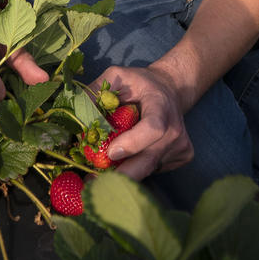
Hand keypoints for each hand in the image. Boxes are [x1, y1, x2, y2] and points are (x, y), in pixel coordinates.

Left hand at [92, 65, 193, 180]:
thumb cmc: (140, 83)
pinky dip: (137, 168)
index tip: (110, 152)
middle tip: (92, 182)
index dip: (132, 143)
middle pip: (149, 160)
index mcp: (161, 105)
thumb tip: (76, 115)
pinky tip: (130, 156)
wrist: (171, 89)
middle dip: (120, 175)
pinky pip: (154, 170)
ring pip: (148, 169)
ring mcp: (181, 145)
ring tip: (103, 169)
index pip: (152, 129)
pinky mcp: (182, 156)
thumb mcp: (117, 77)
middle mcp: (175, 128)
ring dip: (124, 172)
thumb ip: (96, 92)